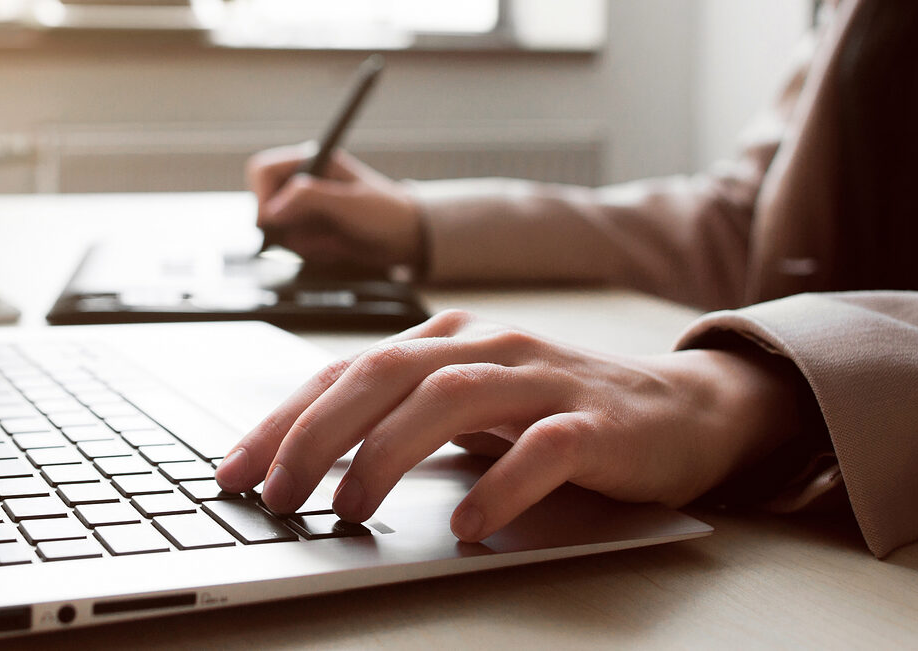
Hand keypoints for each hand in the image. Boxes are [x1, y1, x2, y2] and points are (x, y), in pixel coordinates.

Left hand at [214, 310, 805, 541]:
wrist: (683, 409)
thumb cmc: (559, 413)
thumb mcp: (468, 410)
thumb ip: (400, 420)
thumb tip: (306, 461)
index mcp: (445, 344)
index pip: (345, 373)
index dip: (284, 419)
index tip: (234, 470)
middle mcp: (486, 349)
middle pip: (382, 376)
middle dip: (314, 434)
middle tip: (274, 493)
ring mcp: (542, 379)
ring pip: (448, 400)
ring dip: (386, 456)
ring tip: (346, 510)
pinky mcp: (595, 421)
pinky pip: (542, 449)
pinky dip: (499, 486)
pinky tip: (468, 526)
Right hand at [248, 144, 422, 268]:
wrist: (404, 238)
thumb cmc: (385, 212)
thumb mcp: (349, 203)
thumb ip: (310, 199)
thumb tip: (272, 209)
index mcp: (310, 162)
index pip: (263, 171)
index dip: (261, 195)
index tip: (271, 220)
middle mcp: (300, 182)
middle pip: (262, 204)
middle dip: (284, 226)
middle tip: (310, 234)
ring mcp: (300, 208)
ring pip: (274, 230)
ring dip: (300, 241)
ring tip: (332, 238)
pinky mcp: (304, 230)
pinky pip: (288, 246)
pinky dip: (308, 251)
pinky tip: (333, 245)